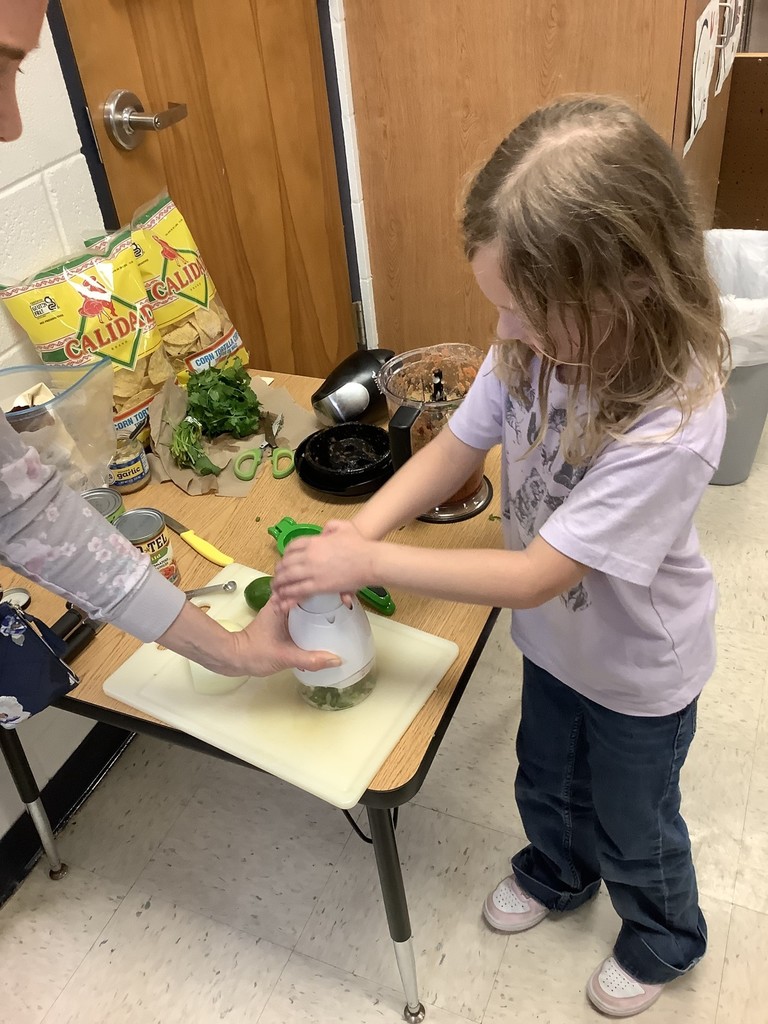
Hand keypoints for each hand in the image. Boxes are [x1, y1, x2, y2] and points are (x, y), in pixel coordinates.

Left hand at [158, 597, 340, 675]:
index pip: (305, 587)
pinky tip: (324, 625)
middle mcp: (282, 602)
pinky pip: (301, 613)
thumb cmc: (255, 653)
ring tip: (338, 612)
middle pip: (307, 592)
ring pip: (304, 602)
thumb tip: (337, 659)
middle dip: (325, 596)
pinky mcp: (282, 620)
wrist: (234, 658)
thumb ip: (311, 659)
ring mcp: (282, 611)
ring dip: (319, 606)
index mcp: (282, 603)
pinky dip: (312, 616)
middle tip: (344, 602)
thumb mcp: (285, 657)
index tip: (341, 593)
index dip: (323, 588)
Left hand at [272, 520, 377, 608]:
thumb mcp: (344, 527)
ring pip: (288, 578)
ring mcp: (312, 571)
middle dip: (279, 571)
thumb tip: (325, 531)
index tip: (284, 561)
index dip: (285, 555)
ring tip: (276, 590)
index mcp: (314, 542)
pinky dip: (288, 594)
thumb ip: (332, 527)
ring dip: (279, 584)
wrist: (369, 561)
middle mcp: (310, 555)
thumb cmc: (360, 545)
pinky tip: (285, 598)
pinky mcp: (318, 585)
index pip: (292, 547)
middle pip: (286, 563)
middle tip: (277, 578)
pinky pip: (297, 590)